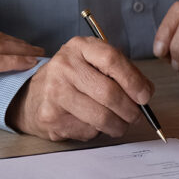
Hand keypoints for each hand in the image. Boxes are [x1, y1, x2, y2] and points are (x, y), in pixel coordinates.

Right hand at [6, 36, 152, 141]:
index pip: (111, 59)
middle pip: (109, 92)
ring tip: (119, 124)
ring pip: (101, 116)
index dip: (133, 80)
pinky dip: (98, 131)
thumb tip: (145, 94)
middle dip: (130, 110)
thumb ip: (120, 73)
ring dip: (118, 126)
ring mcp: (55, 91)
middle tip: (136, 116)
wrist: (33, 96)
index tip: (145, 96)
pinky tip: (92, 124)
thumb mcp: (93, 64)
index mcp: (79, 47)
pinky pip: (87, 130)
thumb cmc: (72, 79)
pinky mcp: (51, 116)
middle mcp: (65, 65)